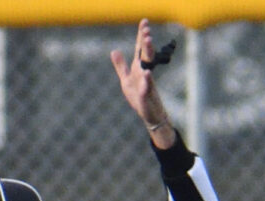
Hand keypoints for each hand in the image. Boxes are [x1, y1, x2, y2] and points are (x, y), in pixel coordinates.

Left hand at [110, 19, 175, 146]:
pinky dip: (146, 80)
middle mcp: (144, 72)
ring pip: (147, 65)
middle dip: (145, 41)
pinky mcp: (146, 96)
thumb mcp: (126, 80)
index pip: (139, 49)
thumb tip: (114, 50)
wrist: (150, 115)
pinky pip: (146, 87)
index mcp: (138, 68)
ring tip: (148, 41)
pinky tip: (146, 72)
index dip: (141, 35)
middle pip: (145, 54)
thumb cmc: (139, 98)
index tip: (144, 22)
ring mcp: (146, 83)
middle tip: (147, 28)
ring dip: (148, 54)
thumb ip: (120, 66)